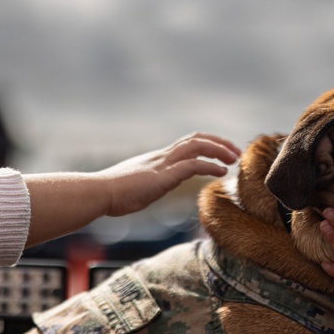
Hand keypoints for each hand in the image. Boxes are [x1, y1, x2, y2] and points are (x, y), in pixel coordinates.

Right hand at [24, 132, 240, 247]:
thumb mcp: (137, 186)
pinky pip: (192, 165)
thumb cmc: (112, 194)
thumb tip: (150, 190)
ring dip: (219, 150)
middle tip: (236, 152)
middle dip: (219, 142)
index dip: (208, 144)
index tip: (223, 152)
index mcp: (157, 158)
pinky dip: (210, 166)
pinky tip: (221, 172)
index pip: (187, 143)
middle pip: (196, 138)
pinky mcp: (162, 176)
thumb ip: (149, 184)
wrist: (97, 194)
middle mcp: (161, 156)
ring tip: (234, 159)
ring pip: (197, 146)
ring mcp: (162, 164)